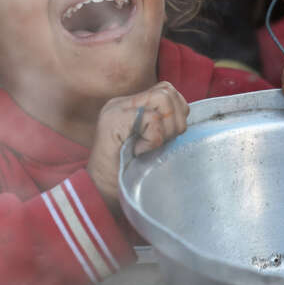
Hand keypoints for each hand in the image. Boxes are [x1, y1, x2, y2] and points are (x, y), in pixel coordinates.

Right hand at [86, 82, 188, 207]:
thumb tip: (183, 115)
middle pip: (168, 91)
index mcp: (130, 106)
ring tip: (151, 146)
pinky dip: (154, 140)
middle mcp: (122, 103)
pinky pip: (152, 120)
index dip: (178, 113)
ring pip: (163, 99)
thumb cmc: (128, 175)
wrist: (100, 194)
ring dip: (167, 128)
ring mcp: (116, 109)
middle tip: (162, 143)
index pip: (167, 91)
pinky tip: (140, 152)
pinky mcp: (113, 121)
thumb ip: (162, 126)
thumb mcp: (150, 145)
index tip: (168, 138)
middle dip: (176, 120)